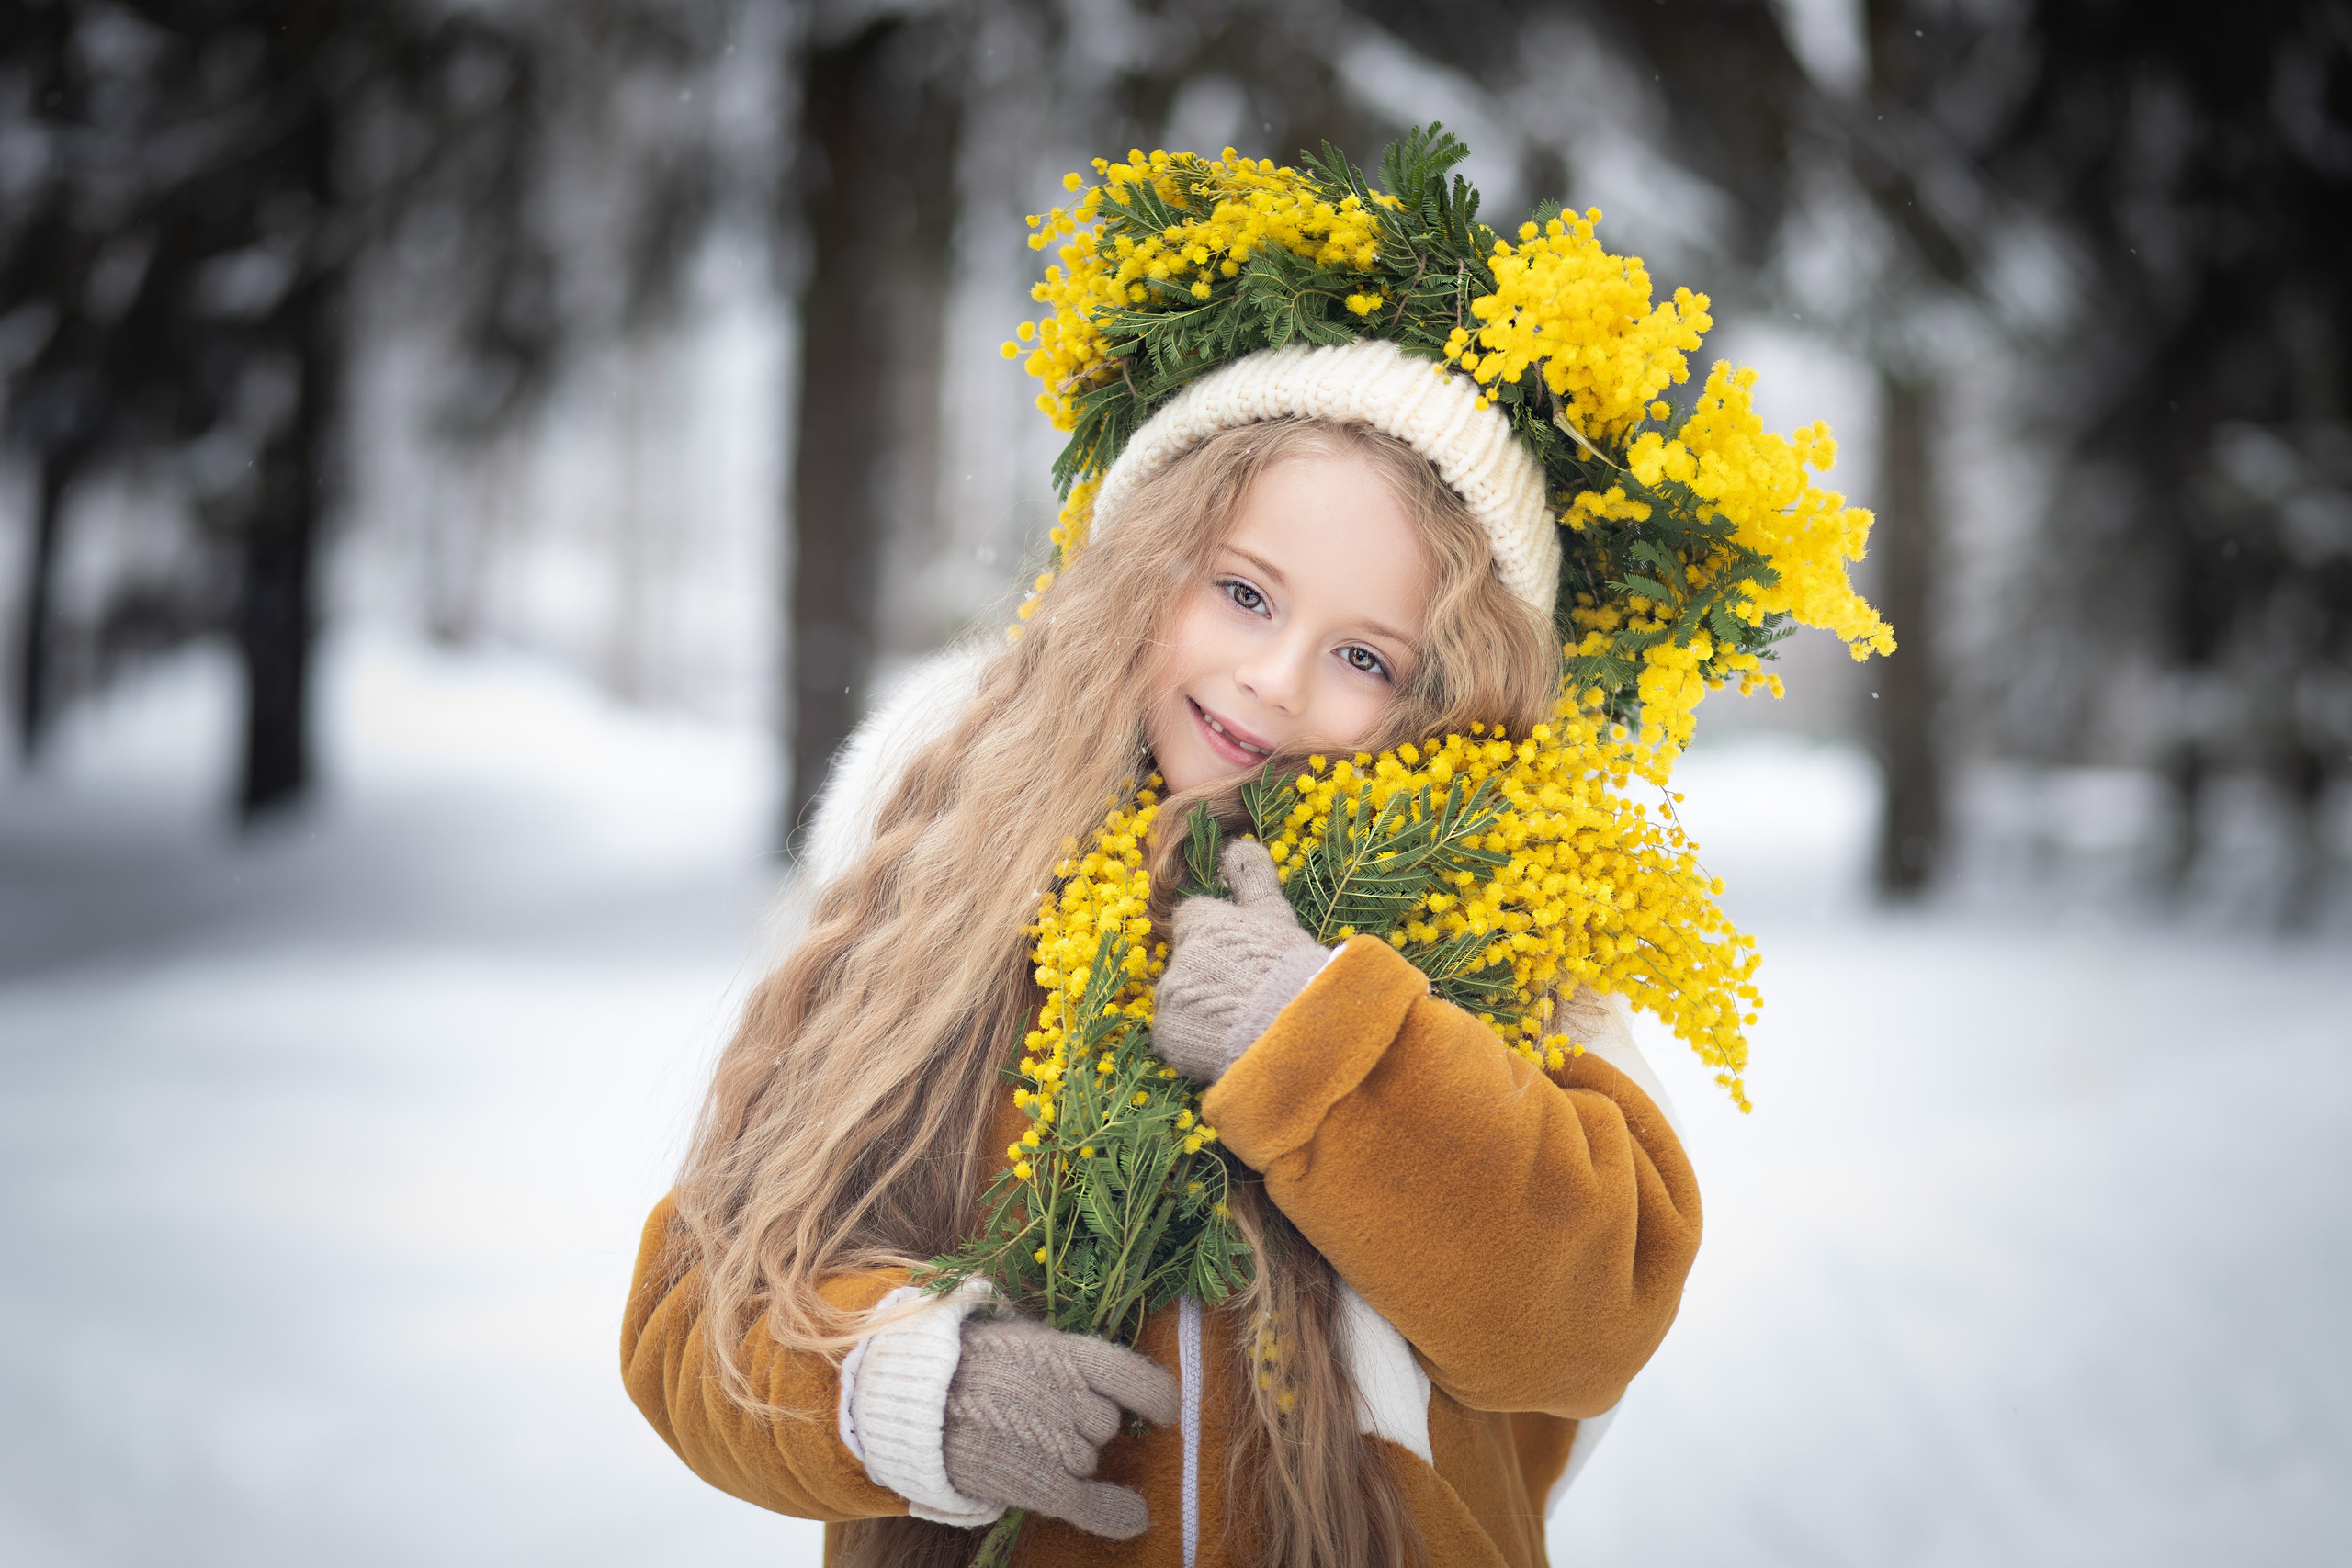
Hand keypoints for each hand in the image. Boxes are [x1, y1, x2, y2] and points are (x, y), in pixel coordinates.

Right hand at [940, 1314, 1179, 1539]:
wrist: (915, 1398)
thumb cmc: (970, 1363)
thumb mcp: (1020, 1336)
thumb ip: (1064, 1355)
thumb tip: (1107, 1378)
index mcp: (1064, 1353)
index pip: (1131, 1377)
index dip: (1154, 1397)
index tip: (1164, 1410)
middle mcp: (1066, 1396)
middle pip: (1105, 1425)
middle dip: (1084, 1425)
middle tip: (1039, 1416)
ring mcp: (1052, 1440)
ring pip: (1088, 1460)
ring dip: (1069, 1457)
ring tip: (1023, 1440)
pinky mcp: (1032, 1481)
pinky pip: (1084, 1502)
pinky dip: (1112, 1513)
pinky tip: (1134, 1518)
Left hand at [1153, 839, 1326, 1083]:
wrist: (1296, 1031)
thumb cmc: (1292, 969)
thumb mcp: (1276, 916)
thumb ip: (1252, 878)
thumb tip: (1238, 841)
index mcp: (1203, 922)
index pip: (1193, 920)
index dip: (1217, 939)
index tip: (1241, 959)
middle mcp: (1179, 956)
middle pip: (1188, 965)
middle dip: (1212, 979)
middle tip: (1250, 997)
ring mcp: (1170, 997)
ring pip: (1182, 1002)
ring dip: (1205, 1012)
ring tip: (1244, 1026)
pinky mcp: (1168, 1035)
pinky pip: (1176, 1038)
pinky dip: (1196, 1044)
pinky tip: (1228, 1046)